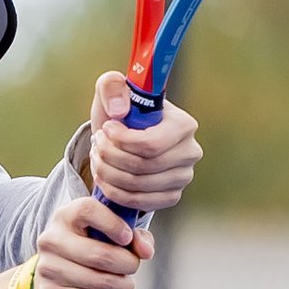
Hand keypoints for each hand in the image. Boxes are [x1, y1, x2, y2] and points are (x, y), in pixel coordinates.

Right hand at [32, 196, 154, 288]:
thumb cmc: (88, 252)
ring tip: (127, 286)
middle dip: (128, 264)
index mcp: (66, 216)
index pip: (87, 210)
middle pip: (99, 254)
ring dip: (123, 287)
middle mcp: (52, 239)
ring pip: (98, 281)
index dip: (113, 223)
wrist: (52, 283)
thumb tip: (146, 252)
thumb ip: (135, 237)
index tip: (127, 238)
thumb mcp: (110, 237)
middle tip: (133, 267)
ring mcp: (47, 267)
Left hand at [86, 71, 201, 213]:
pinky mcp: (172, 196)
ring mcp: (184, 177)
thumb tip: (120, 109)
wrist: (123, 140)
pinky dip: (115, 192)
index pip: (151, 144)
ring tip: (98, 158)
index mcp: (184, 124)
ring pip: (137, 185)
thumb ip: (111, 85)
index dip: (121, 141)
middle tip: (96, 145)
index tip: (105, 129)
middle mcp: (191, 152)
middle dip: (109, 157)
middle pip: (142, 167)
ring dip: (108, 173)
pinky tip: (105, 176)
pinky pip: (139, 202)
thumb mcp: (111, 92)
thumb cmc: (120, 114)